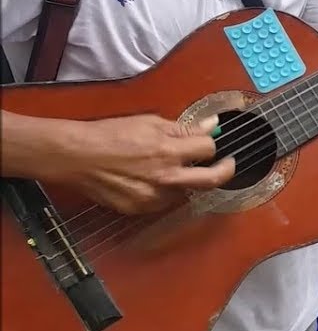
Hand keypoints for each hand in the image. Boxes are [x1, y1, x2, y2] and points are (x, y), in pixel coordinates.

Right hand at [46, 115, 234, 214]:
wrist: (77, 156)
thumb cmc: (110, 135)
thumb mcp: (150, 122)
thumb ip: (184, 127)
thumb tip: (211, 123)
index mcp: (169, 151)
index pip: (209, 149)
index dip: (212, 144)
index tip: (213, 144)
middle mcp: (165, 177)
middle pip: (212, 180)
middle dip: (225, 171)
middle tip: (227, 165)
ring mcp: (154, 196)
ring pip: (187, 192)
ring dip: (189, 182)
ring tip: (175, 169)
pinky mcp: (140, 208)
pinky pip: (165, 202)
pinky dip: (167, 192)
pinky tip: (156, 180)